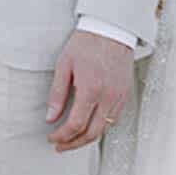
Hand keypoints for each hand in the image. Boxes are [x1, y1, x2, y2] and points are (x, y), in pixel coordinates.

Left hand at [45, 29, 132, 150]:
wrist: (111, 28)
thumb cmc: (86, 43)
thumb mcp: (64, 65)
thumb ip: (57, 94)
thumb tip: (50, 118)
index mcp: (91, 89)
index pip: (76, 125)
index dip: (62, 136)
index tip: (52, 137)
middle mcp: (108, 97)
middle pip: (92, 134)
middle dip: (73, 144)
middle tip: (60, 146)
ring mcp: (119, 97)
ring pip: (104, 129)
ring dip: (87, 138)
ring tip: (72, 139)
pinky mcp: (125, 94)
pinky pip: (114, 119)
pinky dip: (100, 126)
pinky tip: (89, 125)